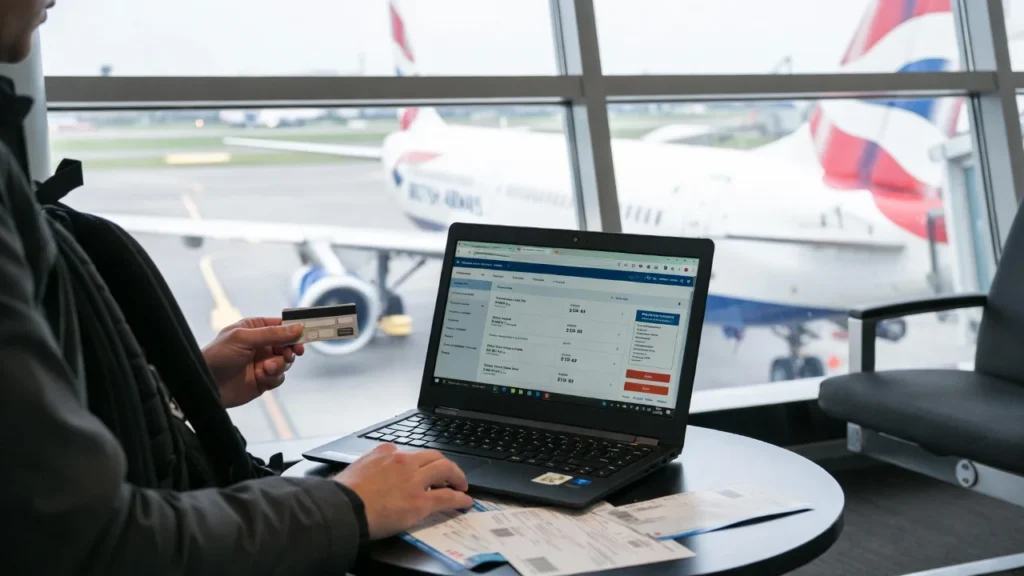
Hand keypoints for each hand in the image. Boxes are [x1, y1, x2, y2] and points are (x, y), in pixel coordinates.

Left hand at [202, 317, 304, 408]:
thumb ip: (272, 334)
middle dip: (290, 350)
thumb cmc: (218, 356)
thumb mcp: (244, 339)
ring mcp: (263, 362)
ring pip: (285, 362)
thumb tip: (297, 328)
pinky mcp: (263, 379)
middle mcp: (261, 345)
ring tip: (266, 368)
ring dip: (279, 365)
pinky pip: (279, 377)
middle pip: (288, 344)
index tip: (305, 333)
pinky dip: (273, 377)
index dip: (294, 329)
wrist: (207, 385)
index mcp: (255, 329)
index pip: (281, 325)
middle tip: (291, 353)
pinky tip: (261, 377)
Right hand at [334, 444, 474, 539]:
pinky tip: (465, 501)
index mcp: (386, 452)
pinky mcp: (421, 501)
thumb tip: (370, 473)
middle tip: (450, 474)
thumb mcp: (354, 468)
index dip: (419, 462)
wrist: (343, 508)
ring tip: (461, 484)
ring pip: (446, 469)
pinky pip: (447, 496)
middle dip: (445, 464)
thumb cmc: (343, 494)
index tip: (421, 469)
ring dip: (457, 476)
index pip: (409, 453)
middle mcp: (404, 461)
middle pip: (434, 456)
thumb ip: (368, 467)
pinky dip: (460, 498)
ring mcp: (414, 480)